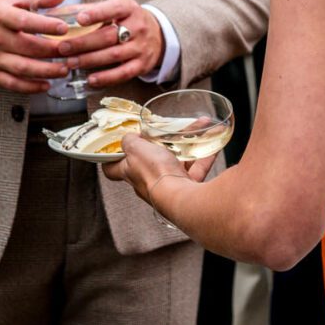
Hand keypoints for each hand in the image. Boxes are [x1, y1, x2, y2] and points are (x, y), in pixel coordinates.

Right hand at [0, 0, 72, 92]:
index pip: (24, 21)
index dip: (46, 25)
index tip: (65, 28)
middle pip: (28, 47)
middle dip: (53, 51)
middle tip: (72, 51)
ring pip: (23, 68)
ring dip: (47, 71)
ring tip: (65, 69)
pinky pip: (12, 83)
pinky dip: (30, 87)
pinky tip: (46, 84)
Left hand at [59, 0, 165, 88]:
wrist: (158, 34)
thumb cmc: (127, 21)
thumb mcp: (115, 9)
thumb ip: (89, 9)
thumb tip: (57, 13)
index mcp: (129, 9)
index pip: (114, 9)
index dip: (97, 14)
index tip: (79, 19)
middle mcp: (138, 27)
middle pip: (109, 36)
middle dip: (84, 43)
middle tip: (63, 47)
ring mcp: (141, 47)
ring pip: (114, 55)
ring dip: (90, 60)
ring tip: (71, 63)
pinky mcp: (142, 64)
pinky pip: (123, 73)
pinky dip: (106, 78)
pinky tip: (91, 79)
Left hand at [101, 132, 215, 198]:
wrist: (180, 196)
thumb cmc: (154, 174)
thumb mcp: (135, 149)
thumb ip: (129, 140)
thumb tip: (127, 137)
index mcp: (130, 173)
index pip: (112, 170)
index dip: (111, 159)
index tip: (115, 148)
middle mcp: (148, 181)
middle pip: (150, 163)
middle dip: (159, 146)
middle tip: (165, 133)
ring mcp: (169, 185)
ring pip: (178, 161)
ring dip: (189, 144)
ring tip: (199, 128)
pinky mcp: (188, 187)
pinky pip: (197, 167)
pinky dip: (205, 153)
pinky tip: (213, 139)